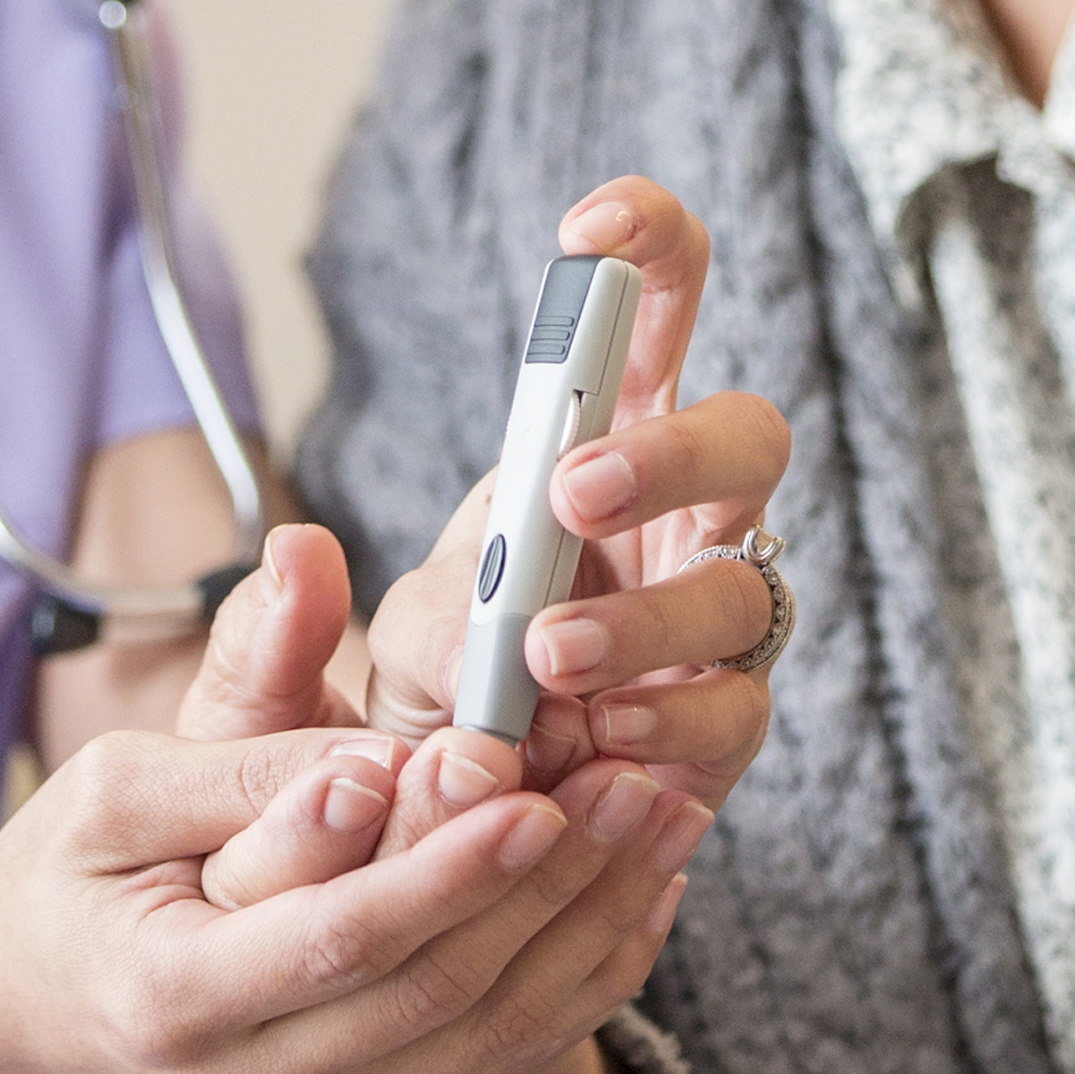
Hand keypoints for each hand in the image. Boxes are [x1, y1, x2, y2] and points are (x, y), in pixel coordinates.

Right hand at [0, 722, 703, 1073]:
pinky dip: (579, 979)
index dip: (442, 861)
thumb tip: (309, 567)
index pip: (339, 933)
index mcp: (174, 997)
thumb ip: (236, 689)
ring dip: (590, 924)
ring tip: (665, 815)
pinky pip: (498, 1063)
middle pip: (434, 990)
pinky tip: (641, 895)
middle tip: (641, 776)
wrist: (37, 1011)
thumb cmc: (77, 868)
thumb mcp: (121, 769)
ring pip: (487, 1034)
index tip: (527, 776)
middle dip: (551, 882)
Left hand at [367, 177, 784, 840]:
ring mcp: (714, 628)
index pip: (655, 307)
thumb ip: (346, 628)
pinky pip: (733, 715)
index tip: (587, 232)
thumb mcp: (353, 654)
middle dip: (667, 455)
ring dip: (648, 619)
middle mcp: (679, 524)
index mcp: (597, 447)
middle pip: (745, 438)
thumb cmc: (420, 701)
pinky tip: (603, 746)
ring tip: (550, 656)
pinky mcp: (722, 731)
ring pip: (743, 587)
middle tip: (572, 491)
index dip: (646, 244)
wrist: (449, 841)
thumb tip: (329, 569)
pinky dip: (670, 723)